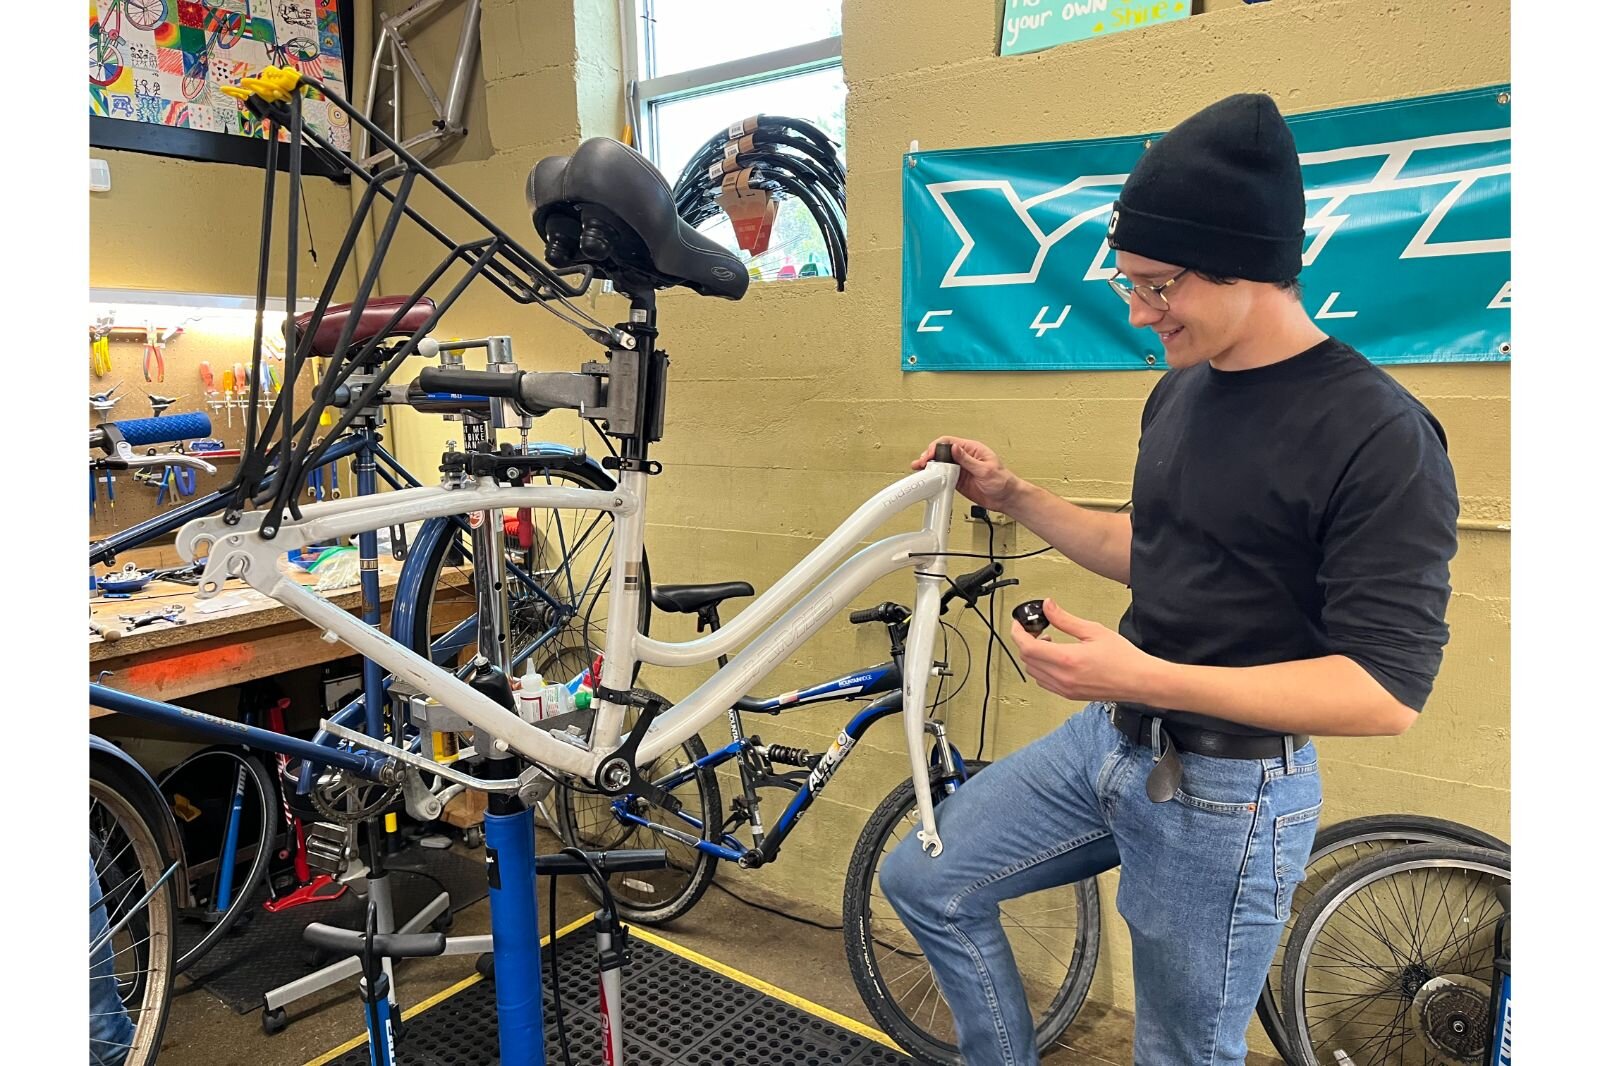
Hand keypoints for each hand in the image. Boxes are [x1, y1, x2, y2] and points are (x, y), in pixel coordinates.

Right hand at [912, 436, 1020, 511]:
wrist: (1006, 498)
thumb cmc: (1003, 481)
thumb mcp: (985, 469)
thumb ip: (968, 459)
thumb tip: (954, 448)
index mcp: (972, 450)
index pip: (949, 443)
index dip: (937, 447)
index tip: (930, 455)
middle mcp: (965, 458)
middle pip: (942, 453)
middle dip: (930, 456)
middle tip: (921, 463)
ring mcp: (961, 470)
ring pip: (941, 465)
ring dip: (930, 467)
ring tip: (920, 470)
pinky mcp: (959, 481)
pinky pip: (944, 478)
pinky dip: (936, 479)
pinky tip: (930, 480)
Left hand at [1010, 599, 1164, 702]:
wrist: (1140, 681)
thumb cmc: (1123, 658)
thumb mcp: (1093, 631)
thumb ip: (1065, 619)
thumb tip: (1048, 606)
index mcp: (1067, 659)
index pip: (1027, 647)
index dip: (1018, 633)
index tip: (1018, 623)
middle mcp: (1062, 677)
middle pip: (1027, 659)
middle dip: (1026, 642)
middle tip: (1037, 629)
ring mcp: (1065, 689)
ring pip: (1034, 672)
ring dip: (1034, 656)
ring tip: (1050, 643)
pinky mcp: (1070, 695)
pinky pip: (1044, 682)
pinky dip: (1042, 669)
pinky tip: (1056, 658)